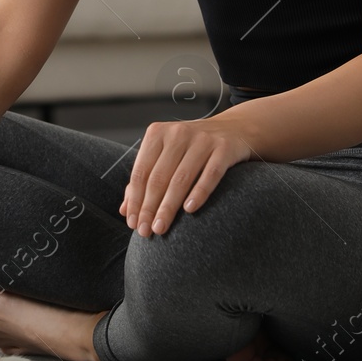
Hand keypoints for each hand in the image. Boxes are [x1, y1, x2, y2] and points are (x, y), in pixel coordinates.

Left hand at [120, 116, 254, 237]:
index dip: (135, 199)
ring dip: (168, 206)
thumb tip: (126, 211)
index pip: (141, 171)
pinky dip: (199, 192)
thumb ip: (146, 179)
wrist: (235, 129)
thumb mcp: (166, 155)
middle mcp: (178, 133)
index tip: (133, 223)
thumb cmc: (193, 148)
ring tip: (161, 227)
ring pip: (181, 178)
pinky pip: (210, 173)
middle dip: (149, 207)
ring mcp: (202, 140)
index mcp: (157, 133)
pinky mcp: (224, 148)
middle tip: (145, 232)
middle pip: (158, 177)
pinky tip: (189, 210)